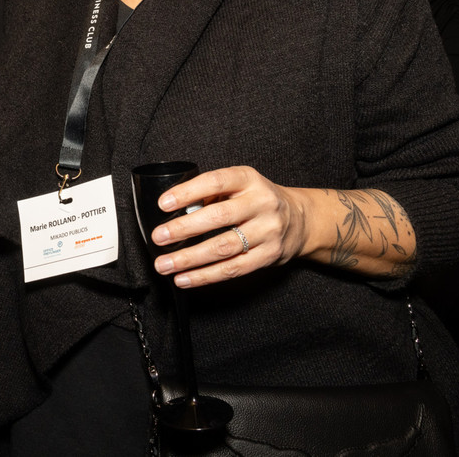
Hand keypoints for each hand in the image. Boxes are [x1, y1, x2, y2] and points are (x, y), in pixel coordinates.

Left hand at [147, 166, 309, 288]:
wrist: (299, 220)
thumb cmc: (257, 200)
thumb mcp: (239, 185)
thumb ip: (211, 194)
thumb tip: (174, 209)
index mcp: (248, 179)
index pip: (215, 182)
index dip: (188, 192)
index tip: (163, 204)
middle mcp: (261, 203)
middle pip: (218, 217)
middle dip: (184, 229)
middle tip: (159, 237)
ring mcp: (267, 231)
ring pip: (224, 248)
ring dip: (190, 259)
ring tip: (165, 264)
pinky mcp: (269, 256)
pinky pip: (233, 269)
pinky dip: (205, 276)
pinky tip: (185, 278)